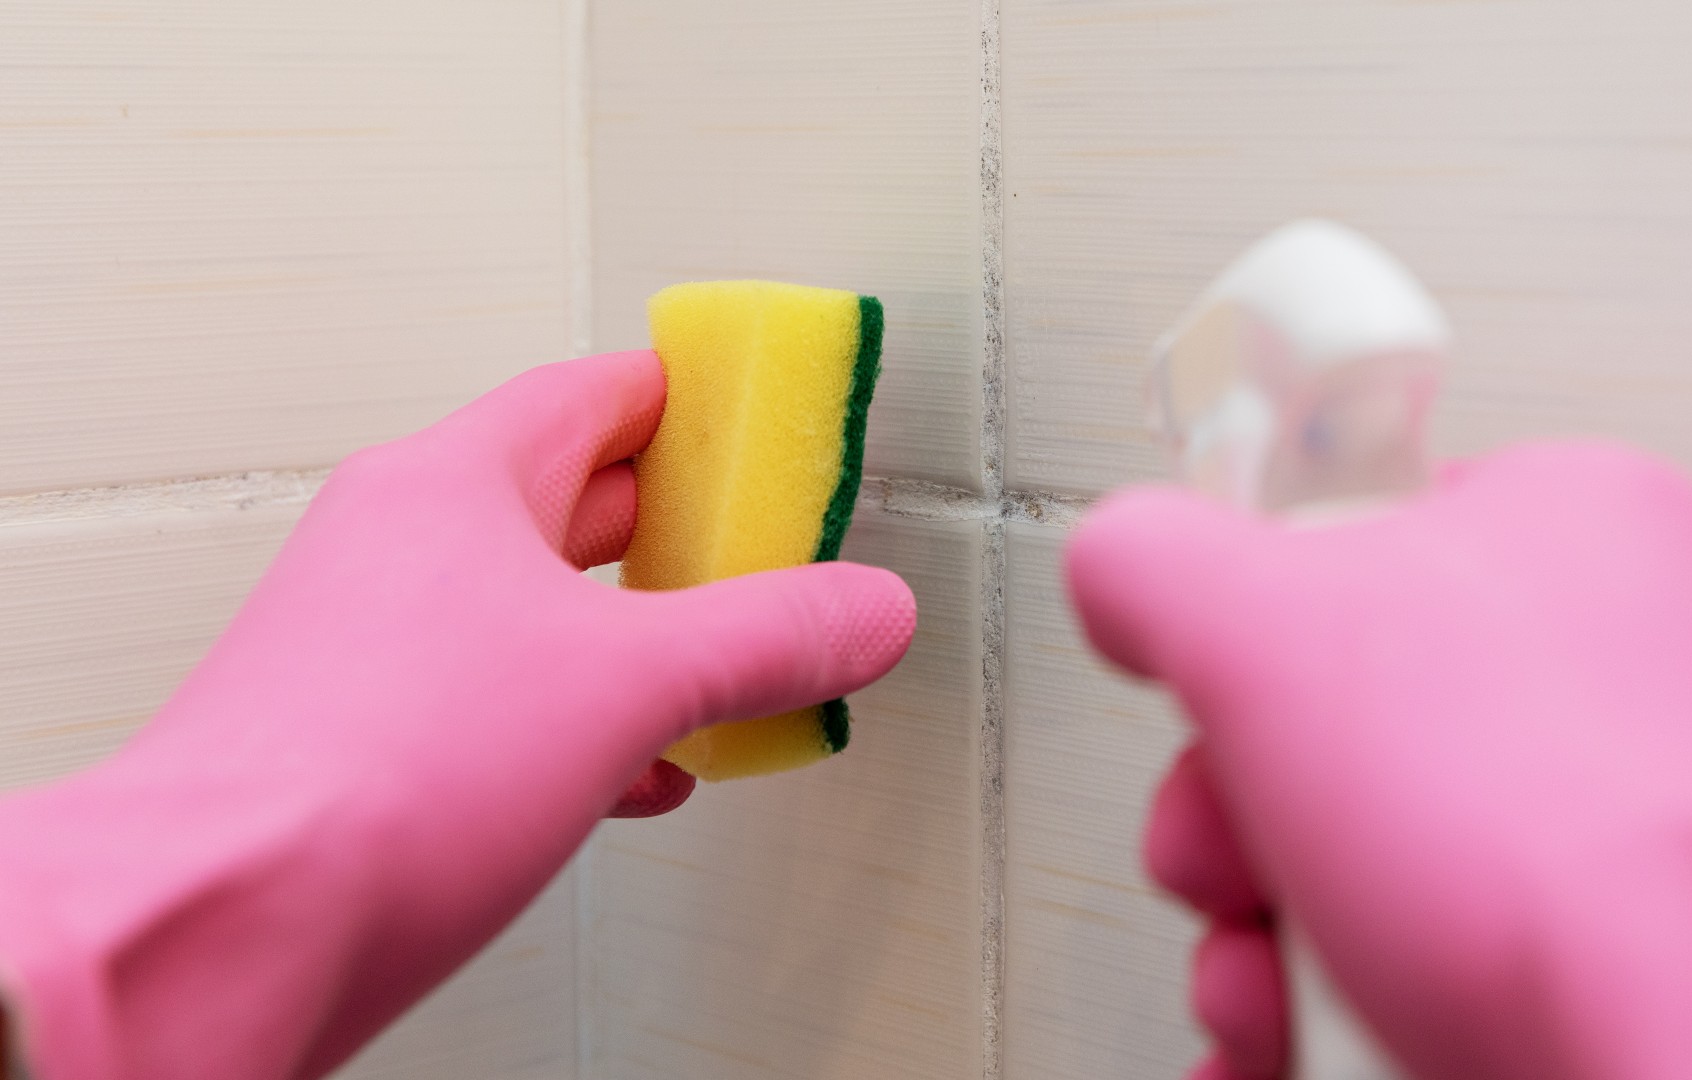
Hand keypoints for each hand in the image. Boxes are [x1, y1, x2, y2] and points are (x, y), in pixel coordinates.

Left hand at [0, 351, 915, 1079]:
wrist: (220, 928)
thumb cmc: (366, 775)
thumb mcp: (625, 683)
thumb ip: (764, 639)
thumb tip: (863, 610)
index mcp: (454, 485)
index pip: (595, 395)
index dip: (690, 400)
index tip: (757, 409)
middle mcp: (407, 553)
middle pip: (577, 504)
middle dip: (683, 532)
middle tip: (770, 543)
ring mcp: (383, 653)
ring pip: (544, 618)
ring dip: (642, 641)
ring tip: (729, 663)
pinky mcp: (377, 751)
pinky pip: (511, 709)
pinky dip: (592, 726)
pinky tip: (645, 771)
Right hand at [1068, 442, 1691, 1079]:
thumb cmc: (1555, 840)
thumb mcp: (1272, 626)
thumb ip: (1158, 561)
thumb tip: (1115, 570)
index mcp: (1553, 532)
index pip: (1340, 537)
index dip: (1241, 629)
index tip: (1209, 689)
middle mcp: (1585, 678)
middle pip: (1319, 729)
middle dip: (1231, 829)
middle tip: (1237, 863)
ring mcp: (1588, 833)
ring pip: (1348, 867)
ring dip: (1259, 945)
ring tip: (1279, 988)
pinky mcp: (1578, 963)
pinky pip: (1403, 969)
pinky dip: (1322, 1019)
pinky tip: (1294, 1050)